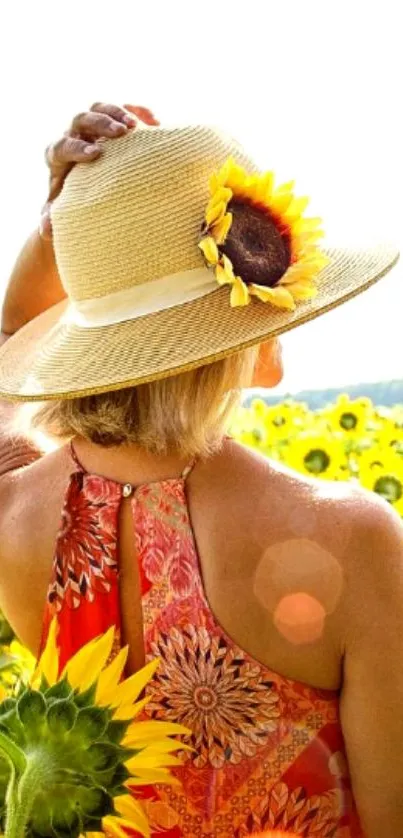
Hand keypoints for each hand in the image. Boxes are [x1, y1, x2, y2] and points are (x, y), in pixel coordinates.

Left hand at [40, 103, 158, 238]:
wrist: (89, 190)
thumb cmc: (75, 202)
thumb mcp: (64, 211)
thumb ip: (54, 217)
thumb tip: (46, 230)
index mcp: (58, 156)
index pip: (61, 145)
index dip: (76, 148)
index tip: (94, 155)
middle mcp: (74, 136)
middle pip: (81, 119)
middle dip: (100, 124)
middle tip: (120, 133)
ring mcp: (94, 128)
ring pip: (100, 109)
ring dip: (118, 113)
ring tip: (136, 127)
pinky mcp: (114, 123)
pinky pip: (124, 109)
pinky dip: (138, 112)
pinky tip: (155, 122)